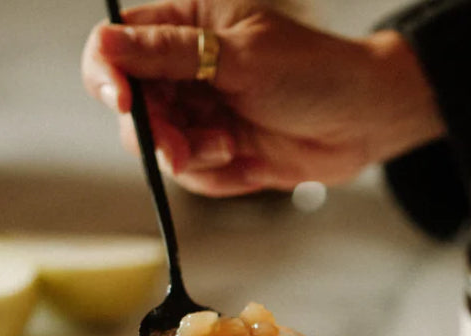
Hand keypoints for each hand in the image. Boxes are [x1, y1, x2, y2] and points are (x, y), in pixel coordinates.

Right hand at [81, 0, 444, 196]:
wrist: (364, 121)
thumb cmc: (315, 72)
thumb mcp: (241, 58)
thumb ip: (170, 53)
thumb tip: (106, 44)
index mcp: (186, 26)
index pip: (117, 46)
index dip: (108, 73)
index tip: (123, 101)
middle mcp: (186, 69)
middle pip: (131, 105)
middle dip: (156, 131)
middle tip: (183, 147)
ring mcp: (201, 112)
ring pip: (158, 146)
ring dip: (189, 155)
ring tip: (229, 149)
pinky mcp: (218, 151)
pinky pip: (191, 174)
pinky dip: (215, 175)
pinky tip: (247, 161)